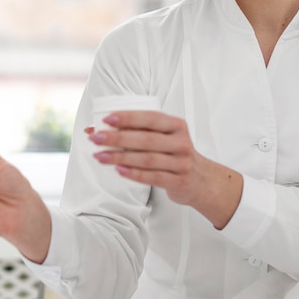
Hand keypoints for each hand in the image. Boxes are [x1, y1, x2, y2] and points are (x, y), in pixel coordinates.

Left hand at [89, 110, 242, 228]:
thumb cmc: (175, 154)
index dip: (128, 118)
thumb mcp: (165, 137)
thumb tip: (98, 128)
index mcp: (176, 125)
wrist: (201, 180)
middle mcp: (181, 142)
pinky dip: (134, 173)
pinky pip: (153, 177)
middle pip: (146, 139)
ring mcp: (181, 162)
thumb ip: (139, 131)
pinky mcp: (179, 181)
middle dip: (117, 138)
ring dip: (120, 157)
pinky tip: (119, 170)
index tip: (107, 119)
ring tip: (100, 156)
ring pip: (147, 159)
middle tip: (96, 138)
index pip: (150, 118)